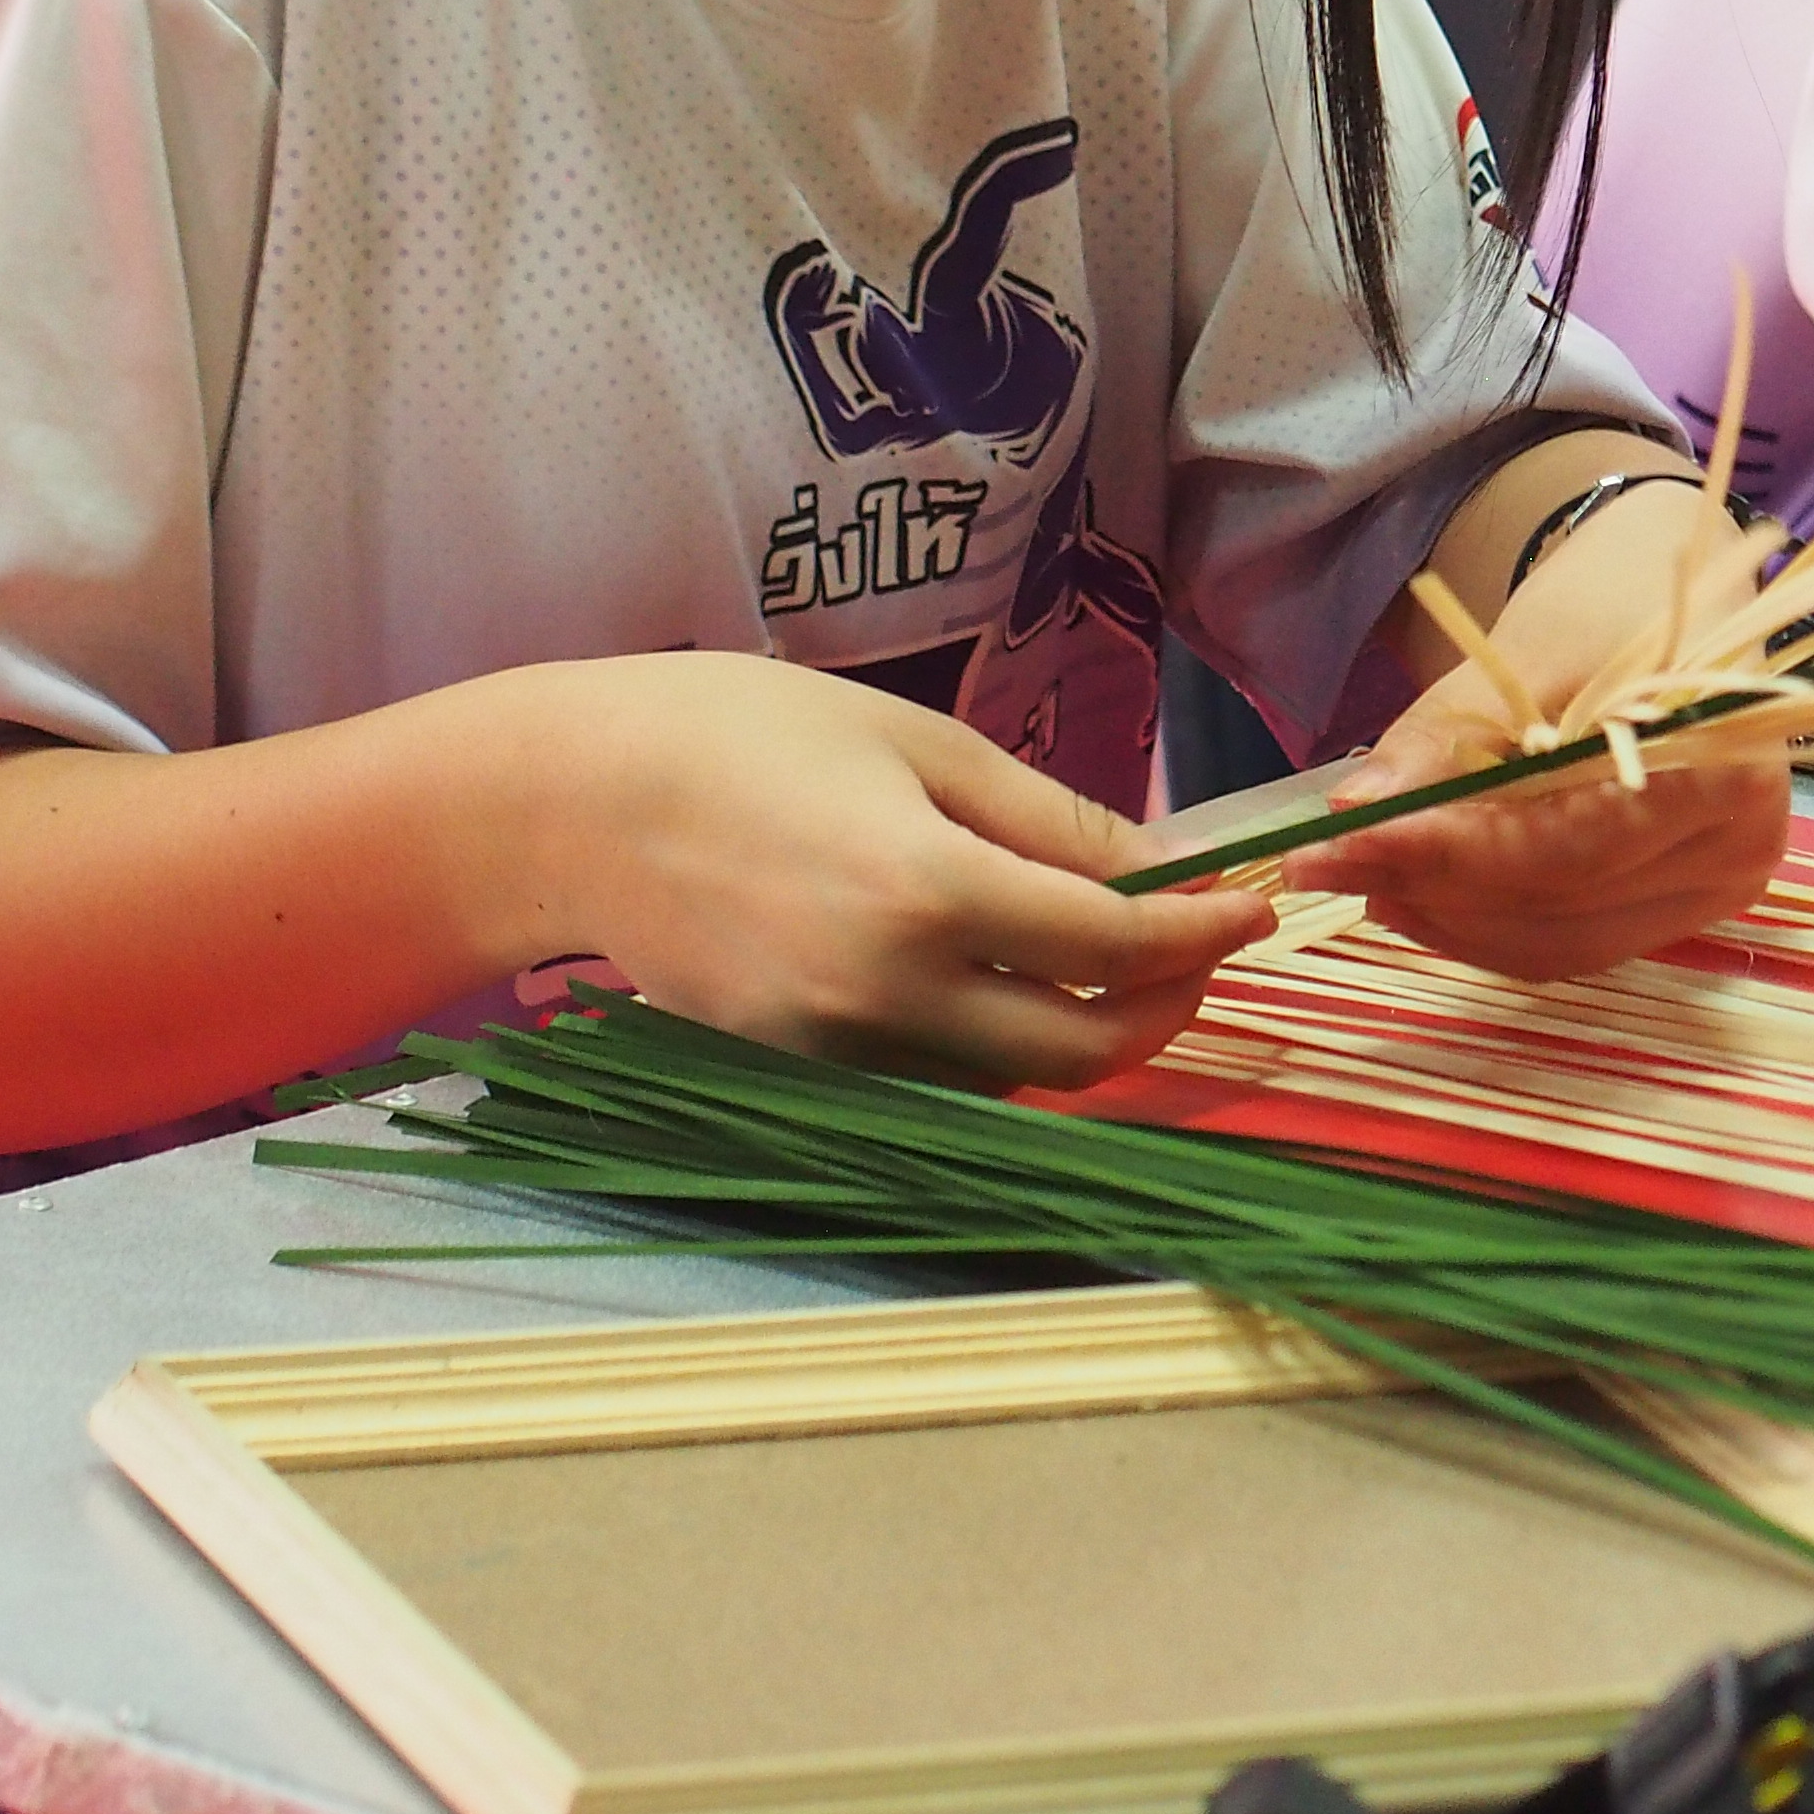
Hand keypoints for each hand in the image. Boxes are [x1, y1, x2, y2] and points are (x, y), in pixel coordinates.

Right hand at [513, 653, 1273, 1093]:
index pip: (1115, 948)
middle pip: (1081, 1051)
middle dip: (1167, 1008)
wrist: (563, 804)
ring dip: (1085, 1033)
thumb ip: (1047, 816)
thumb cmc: (735, 734)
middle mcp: (888, 996)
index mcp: (927, 893)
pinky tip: (1016, 981)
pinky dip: (997, 1043)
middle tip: (1203, 950)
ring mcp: (836, 1050)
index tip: (1250, 907)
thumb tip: (1160, 864)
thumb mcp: (914, 742)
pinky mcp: (794, 1072)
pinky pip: (934, 1079)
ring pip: (1011, 1077)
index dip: (1203, 933)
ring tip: (1122, 960)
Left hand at [1288, 481, 1789, 976]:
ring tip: (1362, 872)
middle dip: (1431, 886)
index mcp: (1727, 767)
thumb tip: (1354, 811)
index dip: (1450, 853)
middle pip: (1562, 904)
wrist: (1664, 604)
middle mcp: (1742, 847)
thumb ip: (1445, 741)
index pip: (1572, 846)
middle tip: (1323, 859)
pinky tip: (1418, 892)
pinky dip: (1484, 928)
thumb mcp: (1518, 654)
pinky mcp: (1679, 913)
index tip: (1340, 841)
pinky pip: (1569, 946)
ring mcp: (1717, 891)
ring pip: (1559, 943)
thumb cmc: (1605, 611)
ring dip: (1448, 919)